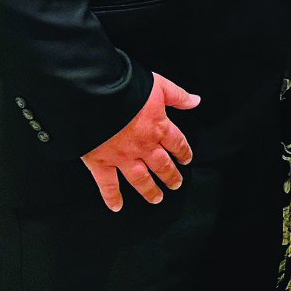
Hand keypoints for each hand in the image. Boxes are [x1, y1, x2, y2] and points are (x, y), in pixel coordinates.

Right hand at [80, 72, 199, 211]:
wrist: (95, 97)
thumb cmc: (125, 88)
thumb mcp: (158, 84)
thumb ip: (177, 95)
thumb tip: (195, 100)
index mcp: (158, 127)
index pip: (177, 143)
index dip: (183, 152)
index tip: (186, 160)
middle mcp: (143, 146)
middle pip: (162, 165)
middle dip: (170, 176)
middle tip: (175, 184)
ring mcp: (122, 157)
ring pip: (140, 179)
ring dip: (150, 190)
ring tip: (156, 198)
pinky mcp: (100, 162)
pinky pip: (108, 184)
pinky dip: (112, 197)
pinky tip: (117, 206)